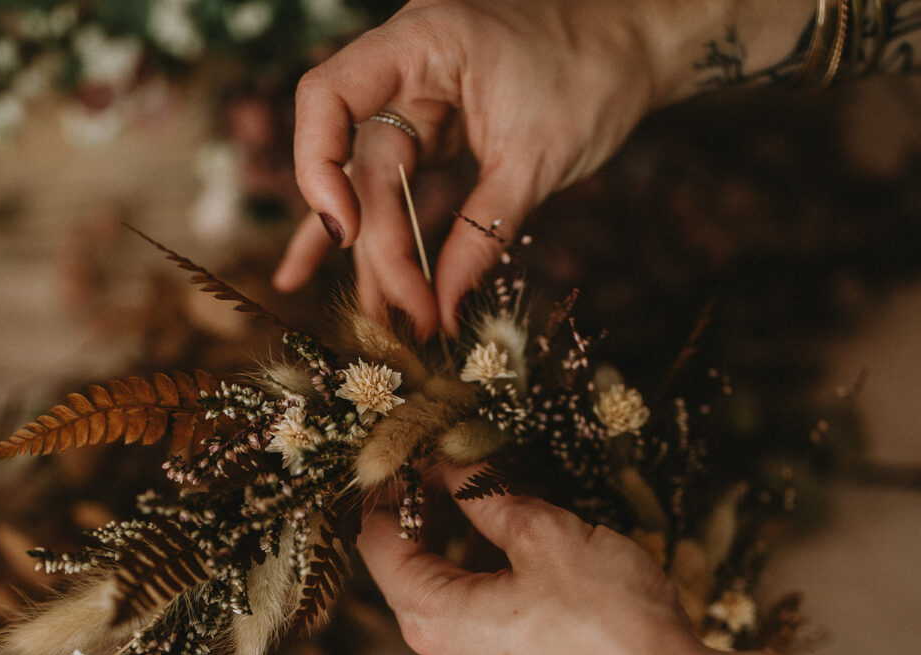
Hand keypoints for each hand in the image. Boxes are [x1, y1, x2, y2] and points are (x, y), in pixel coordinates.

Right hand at [273, 0, 674, 336]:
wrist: (633, 44)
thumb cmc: (595, 75)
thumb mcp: (538, 160)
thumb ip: (484, 232)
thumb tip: (442, 308)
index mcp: (421, 42)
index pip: (329, 99)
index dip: (321, 168)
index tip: (349, 235)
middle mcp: (403, 66)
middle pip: (362, 167)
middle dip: (382, 248)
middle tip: (410, 317)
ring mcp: (412, 98)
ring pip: (374, 186)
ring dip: (378, 254)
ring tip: (382, 320)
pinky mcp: (428, 130)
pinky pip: (388, 183)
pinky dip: (368, 225)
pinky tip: (313, 267)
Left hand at [357, 473, 920, 654]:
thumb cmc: (607, 626)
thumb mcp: (548, 538)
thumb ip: (491, 500)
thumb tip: (457, 472)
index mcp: (434, 616)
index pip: (379, 544)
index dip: (390, 490)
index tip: (414, 452)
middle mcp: (447, 654)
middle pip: (411, 573)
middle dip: (427, 516)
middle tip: (454, 469)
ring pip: (454, 599)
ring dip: (465, 548)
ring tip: (500, 505)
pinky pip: (488, 624)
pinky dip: (495, 582)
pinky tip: (536, 558)